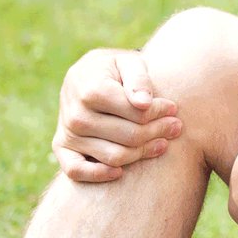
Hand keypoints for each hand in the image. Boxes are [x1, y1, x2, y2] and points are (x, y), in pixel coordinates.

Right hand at [53, 49, 181, 181]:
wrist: (86, 74)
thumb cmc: (114, 68)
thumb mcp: (128, 62)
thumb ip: (139, 79)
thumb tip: (144, 103)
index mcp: (92, 90)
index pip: (137, 113)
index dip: (160, 112)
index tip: (173, 109)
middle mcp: (76, 115)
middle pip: (129, 136)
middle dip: (158, 132)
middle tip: (176, 127)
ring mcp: (67, 133)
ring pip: (113, 156)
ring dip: (142, 153)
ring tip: (163, 143)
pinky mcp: (61, 148)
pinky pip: (76, 171)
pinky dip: (98, 175)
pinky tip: (121, 172)